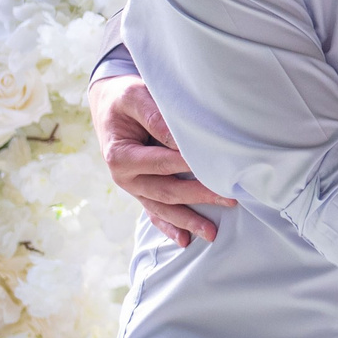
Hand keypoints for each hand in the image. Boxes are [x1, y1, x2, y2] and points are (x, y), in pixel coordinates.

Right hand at [89, 73, 234, 246]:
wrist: (108, 103)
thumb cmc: (124, 98)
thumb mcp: (135, 97)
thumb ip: (156, 117)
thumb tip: (182, 141)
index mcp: (120, 156)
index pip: (161, 163)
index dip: (187, 165)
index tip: (215, 167)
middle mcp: (124, 178)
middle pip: (166, 191)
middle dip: (199, 196)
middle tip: (229, 198)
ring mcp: (133, 187)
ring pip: (163, 207)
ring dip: (188, 220)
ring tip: (212, 233)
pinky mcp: (141, 190)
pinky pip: (155, 212)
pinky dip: (170, 227)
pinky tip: (185, 241)